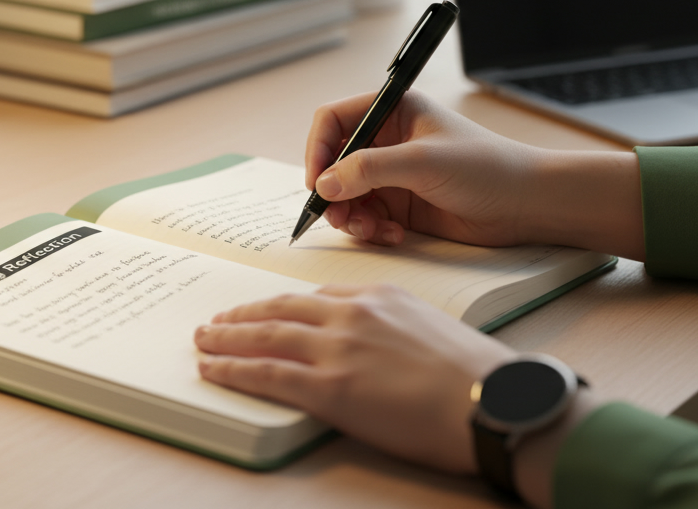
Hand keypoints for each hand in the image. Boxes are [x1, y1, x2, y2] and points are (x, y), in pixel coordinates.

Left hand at [194, 283, 515, 474]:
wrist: (493, 402)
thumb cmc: (477, 376)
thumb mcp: (433, 329)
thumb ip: (394, 328)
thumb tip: (375, 346)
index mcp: (378, 296)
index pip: (316, 295)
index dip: (281, 305)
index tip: (264, 309)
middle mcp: (351, 314)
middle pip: (281, 309)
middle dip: (244, 315)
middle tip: (217, 320)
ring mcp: (337, 349)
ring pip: (265, 337)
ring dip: (227, 339)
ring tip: (204, 341)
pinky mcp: (329, 388)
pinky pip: (267, 374)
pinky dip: (233, 370)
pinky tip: (213, 371)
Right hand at [305, 91, 644, 259]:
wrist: (528, 205)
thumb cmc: (487, 168)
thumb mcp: (423, 162)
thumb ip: (369, 169)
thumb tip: (325, 184)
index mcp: (393, 111)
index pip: (333, 122)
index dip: (318, 150)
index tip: (318, 182)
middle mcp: (388, 140)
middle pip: (334, 163)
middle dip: (333, 192)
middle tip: (341, 216)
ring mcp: (393, 175)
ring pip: (346, 195)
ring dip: (351, 216)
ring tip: (370, 230)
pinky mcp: (402, 206)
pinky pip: (366, 217)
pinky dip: (371, 230)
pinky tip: (393, 235)